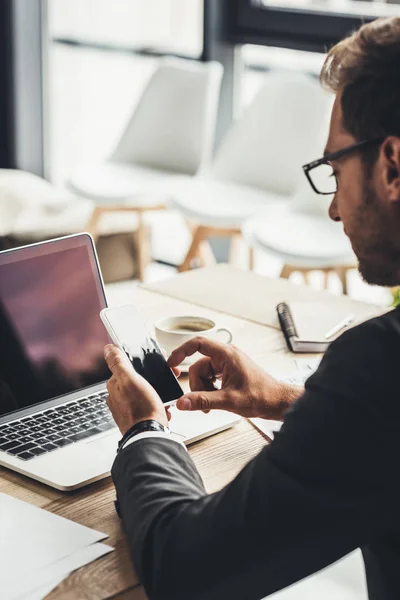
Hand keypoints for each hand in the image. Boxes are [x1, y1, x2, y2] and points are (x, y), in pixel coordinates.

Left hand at [104, 344, 179, 434]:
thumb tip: (108, 348)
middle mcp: (118, 398)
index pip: (126, 368)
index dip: (140, 364)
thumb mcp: (130, 379)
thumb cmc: (140, 408)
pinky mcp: (137, 419)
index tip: (152, 363)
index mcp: (115, 386)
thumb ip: (118, 362)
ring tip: (163, 396)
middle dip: (151, 379)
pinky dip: (157, 407)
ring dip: (156, 393)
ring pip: (145, 395)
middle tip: (163, 379)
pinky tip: (162, 408)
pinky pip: (149, 408)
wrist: (149, 435)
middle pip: (137, 381)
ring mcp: (127, 409)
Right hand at [168, 337, 302, 419]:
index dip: (181, 351)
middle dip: (197, 385)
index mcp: (227, 354)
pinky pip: (211, 378)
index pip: (197, 343)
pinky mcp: (229, 372)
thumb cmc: (261, 396)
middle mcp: (227, 356)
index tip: (171, 363)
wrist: (277, 402)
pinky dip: (210, 390)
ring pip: (204, 374)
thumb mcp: (228, 401)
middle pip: (198, 365)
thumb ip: (202, 401)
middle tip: (203, 401)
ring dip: (204, 390)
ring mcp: (228, 364)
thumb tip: (182, 402)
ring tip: (214, 404)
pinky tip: (217, 400)